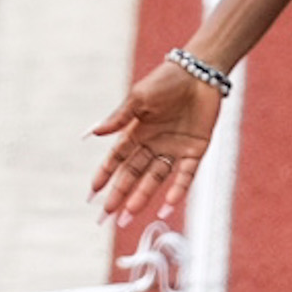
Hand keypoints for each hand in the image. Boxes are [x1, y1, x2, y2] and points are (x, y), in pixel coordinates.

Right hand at [87, 58, 222, 228]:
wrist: (200, 73)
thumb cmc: (167, 80)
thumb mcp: (139, 97)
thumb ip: (119, 118)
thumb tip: (94, 134)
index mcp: (136, 131)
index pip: (116, 159)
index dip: (104, 176)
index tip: (92, 194)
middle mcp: (153, 144)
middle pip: (132, 174)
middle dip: (119, 195)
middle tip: (107, 217)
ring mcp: (174, 149)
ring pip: (154, 179)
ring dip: (142, 197)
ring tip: (129, 215)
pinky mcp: (195, 151)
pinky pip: (185, 176)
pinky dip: (177, 191)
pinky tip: (167, 206)